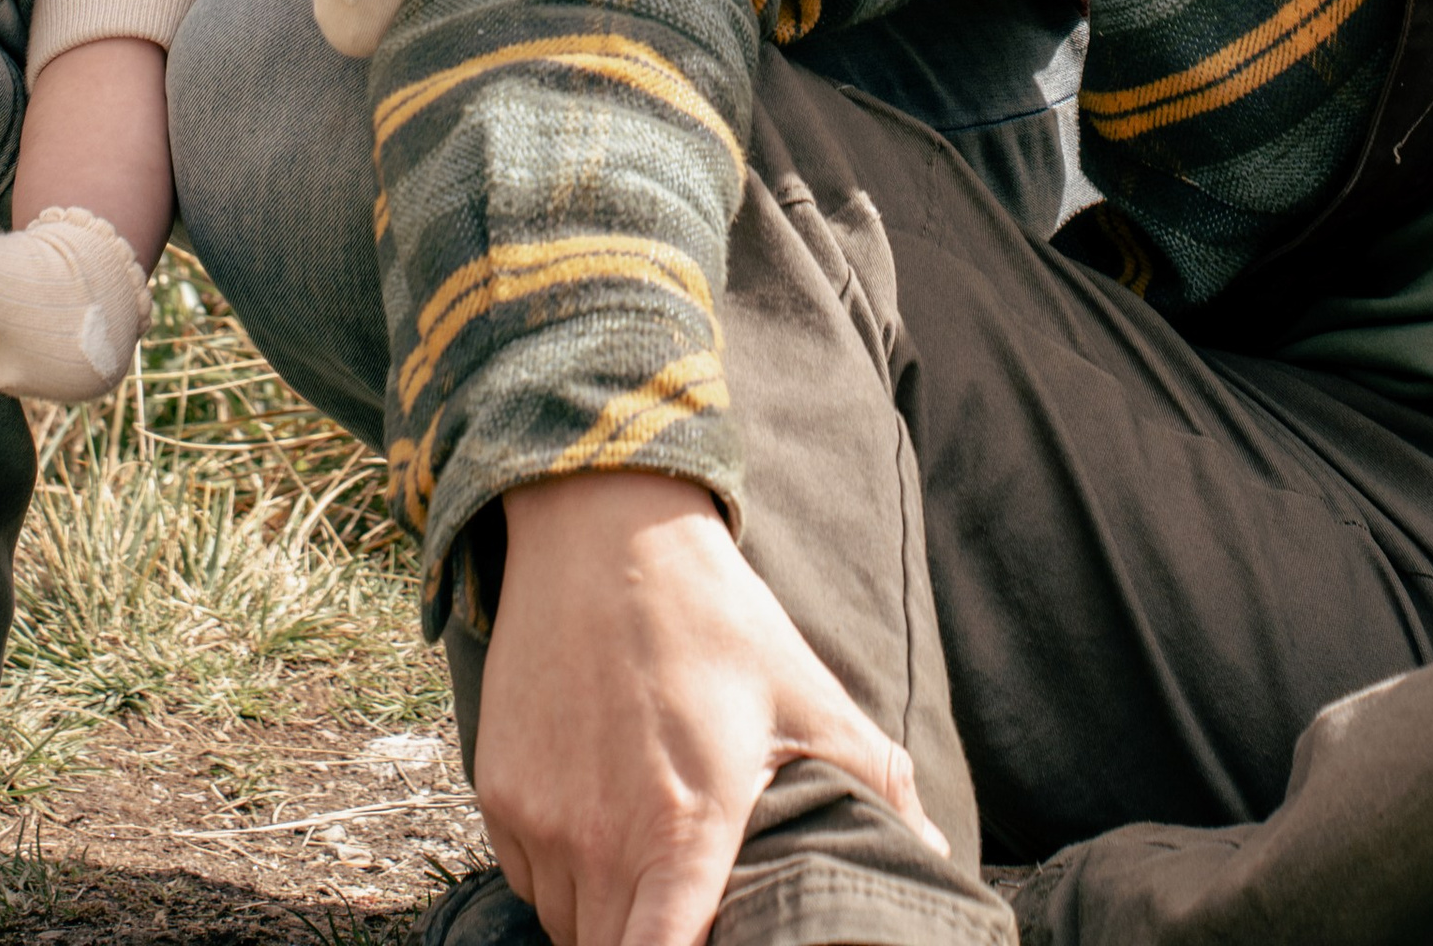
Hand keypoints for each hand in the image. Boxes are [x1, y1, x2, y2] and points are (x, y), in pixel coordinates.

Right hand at [479, 471, 945, 945]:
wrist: (603, 527)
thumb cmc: (712, 616)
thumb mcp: (803, 692)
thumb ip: (874, 780)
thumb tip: (934, 851)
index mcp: (684, 829)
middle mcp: (599, 838)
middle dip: (654, 945)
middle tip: (695, 904)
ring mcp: (540, 818)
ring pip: (568, 924)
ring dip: (607, 915)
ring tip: (651, 861)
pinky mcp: (498, 792)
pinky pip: (528, 878)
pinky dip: (562, 876)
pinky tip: (600, 825)